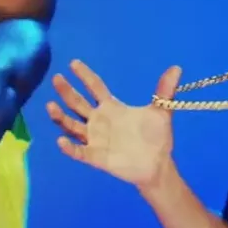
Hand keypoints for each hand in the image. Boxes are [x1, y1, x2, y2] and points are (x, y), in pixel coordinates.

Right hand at [47, 60, 181, 189]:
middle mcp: (99, 121)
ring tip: (50, 105)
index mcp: (112, 108)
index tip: (73, 63)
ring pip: (72, 125)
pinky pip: (79, 151)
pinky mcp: (96, 156)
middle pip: (78, 103)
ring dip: (60, 117)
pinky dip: (70, 147)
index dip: (85, 75)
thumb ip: (165, 91)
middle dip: (66, 91)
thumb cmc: (156, 138)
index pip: (95, 87)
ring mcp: (95, 138)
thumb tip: (177, 68)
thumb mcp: (161, 112)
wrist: (157, 165)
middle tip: (57, 78)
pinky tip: (61, 141)